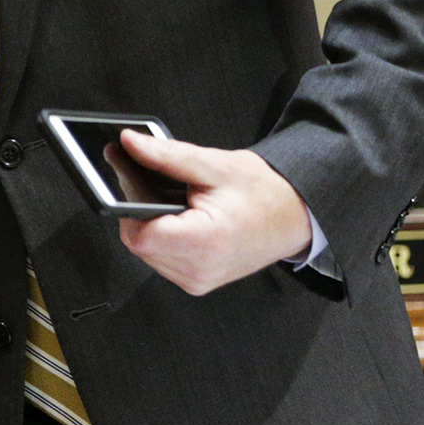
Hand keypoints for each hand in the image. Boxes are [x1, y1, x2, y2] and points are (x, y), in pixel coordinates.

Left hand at [115, 130, 311, 295]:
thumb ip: (165, 155)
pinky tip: (178, 220)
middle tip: (155, 186)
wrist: (294, 216)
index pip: (139, 236)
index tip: (133, 180)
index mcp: (206, 242)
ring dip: (150, 226)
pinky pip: (160, 260)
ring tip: (174, 204)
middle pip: (139, 242)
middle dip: (138, 211)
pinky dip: (161, 238)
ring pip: (146, 253)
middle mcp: (200, 270)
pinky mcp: (196, 282)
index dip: (129, 205)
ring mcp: (198, 281)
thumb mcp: (213, 164)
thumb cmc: (263, 192)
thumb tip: (129, 143)